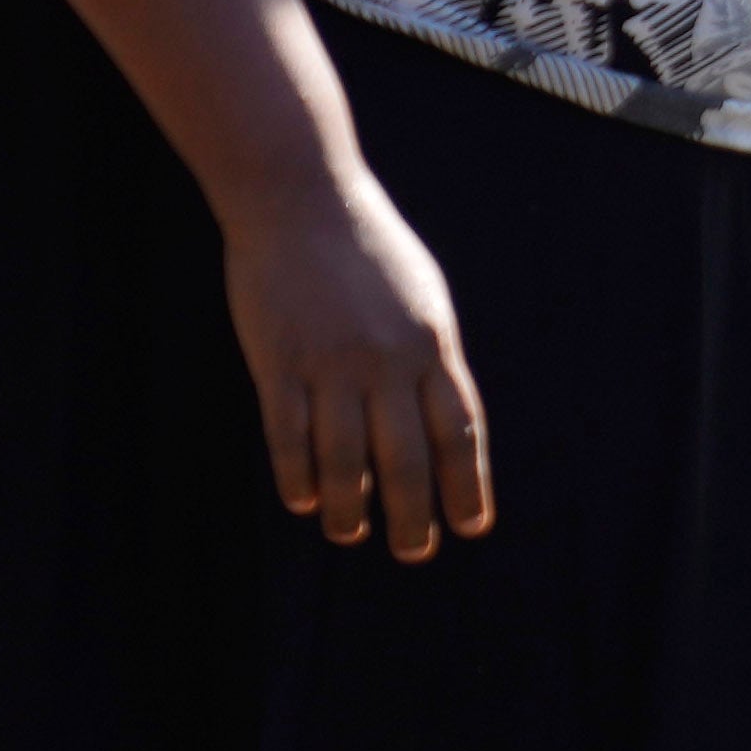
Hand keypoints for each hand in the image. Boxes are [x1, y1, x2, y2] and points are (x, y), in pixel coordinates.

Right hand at [220, 164, 491, 559]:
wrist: (302, 198)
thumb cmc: (368, 249)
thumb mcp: (424, 297)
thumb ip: (434, 358)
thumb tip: (446, 422)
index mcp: (433, 345)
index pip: (460, 431)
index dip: (467, 485)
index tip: (472, 526)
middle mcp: (388, 362)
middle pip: (407, 459)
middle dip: (414, 516)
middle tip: (415, 552)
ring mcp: (331, 364)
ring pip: (345, 460)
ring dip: (352, 509)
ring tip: (353, 536)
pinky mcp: (279, 362)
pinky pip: (288, 436)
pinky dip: (298, 477)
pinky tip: (305, 502)